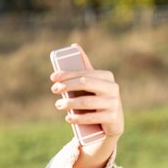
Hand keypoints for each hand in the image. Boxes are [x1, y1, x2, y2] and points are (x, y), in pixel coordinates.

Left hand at [51, 43, 123, 167]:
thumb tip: (74, 45)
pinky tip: (68, 118)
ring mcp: (114, 103)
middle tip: (53, 90)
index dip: (67, 74)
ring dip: (70, 104)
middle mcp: (113, 88)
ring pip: (88, 102)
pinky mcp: (113, 118)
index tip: (53, 78)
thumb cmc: (95, 98)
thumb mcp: (90, 82)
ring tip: (58, 105)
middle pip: (86, 84)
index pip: (84, 73)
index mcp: (107, 76)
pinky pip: (93, 117)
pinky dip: (78, 118)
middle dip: (67, 86)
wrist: (110, 122)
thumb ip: (83, 66)